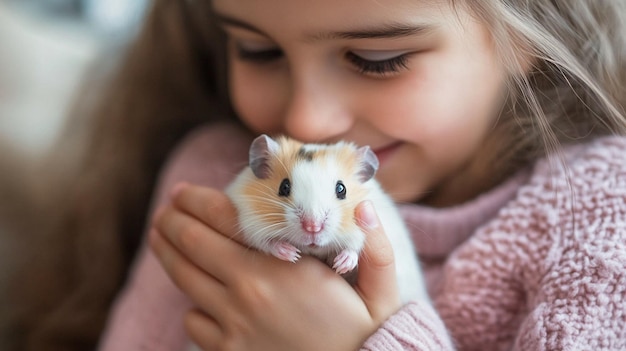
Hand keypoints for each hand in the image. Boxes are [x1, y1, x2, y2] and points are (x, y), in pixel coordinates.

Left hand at [151, 183, 401, 350]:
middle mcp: (246, 294)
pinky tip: (202, 299)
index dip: (195, 201)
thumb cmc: (365, 332)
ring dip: (169, 257)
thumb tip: (365, 205)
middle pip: (191, 247)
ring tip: (162, 241)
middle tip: (164, 212)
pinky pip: (193, 322)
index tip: (179, 192)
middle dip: (171, 223)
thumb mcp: (383, 290)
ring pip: (184, 282)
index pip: (224, 221)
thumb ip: (377, 245)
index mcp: (279, 270)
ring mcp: (232, 325)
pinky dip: (194, 307)